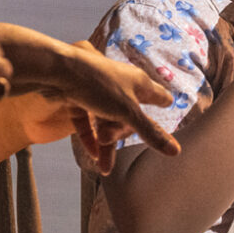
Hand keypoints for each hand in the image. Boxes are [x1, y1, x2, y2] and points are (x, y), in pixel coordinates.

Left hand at [30, 39, 181, 170]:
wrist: (57, 72)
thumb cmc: (99, 85)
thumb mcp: (128, 113)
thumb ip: (150, 132)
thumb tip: (176, 151)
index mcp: (138, 82)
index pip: (158, 94)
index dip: (163, 103)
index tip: (167, 108)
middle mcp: (121, 85)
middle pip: (130, 115)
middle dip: (122, 132)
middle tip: (110, 138)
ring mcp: (99, 93)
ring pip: (108, 121)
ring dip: (106, 141)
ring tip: (100, 160)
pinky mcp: (79, 99)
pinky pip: (89, 122)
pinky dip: (90, 138)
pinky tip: (92, 156)